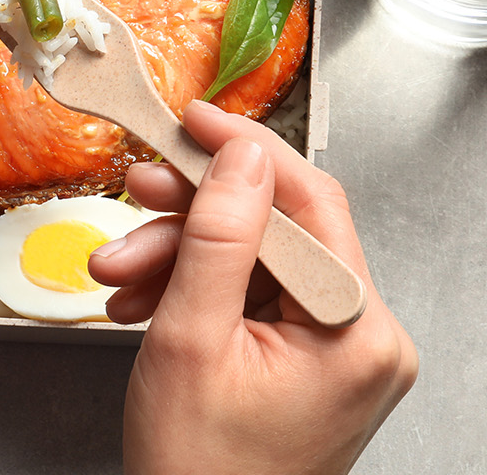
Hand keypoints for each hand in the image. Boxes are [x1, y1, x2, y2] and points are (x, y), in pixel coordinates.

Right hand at [91, 100, 417, 473]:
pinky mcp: (316, 365)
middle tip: (134, 194)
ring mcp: (344, 355)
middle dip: (194, 218)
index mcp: (358, 333)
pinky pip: (258, 300)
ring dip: (183, 258)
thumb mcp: (191, 341)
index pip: (311, 204)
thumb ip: (219, 236)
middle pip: (280, 233)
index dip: (244, 153)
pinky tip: (145, 302)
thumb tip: (241, 154)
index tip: (194, 121)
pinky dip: (201, 294)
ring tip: (119, 275)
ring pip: (259, 264)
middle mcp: (368, 340)